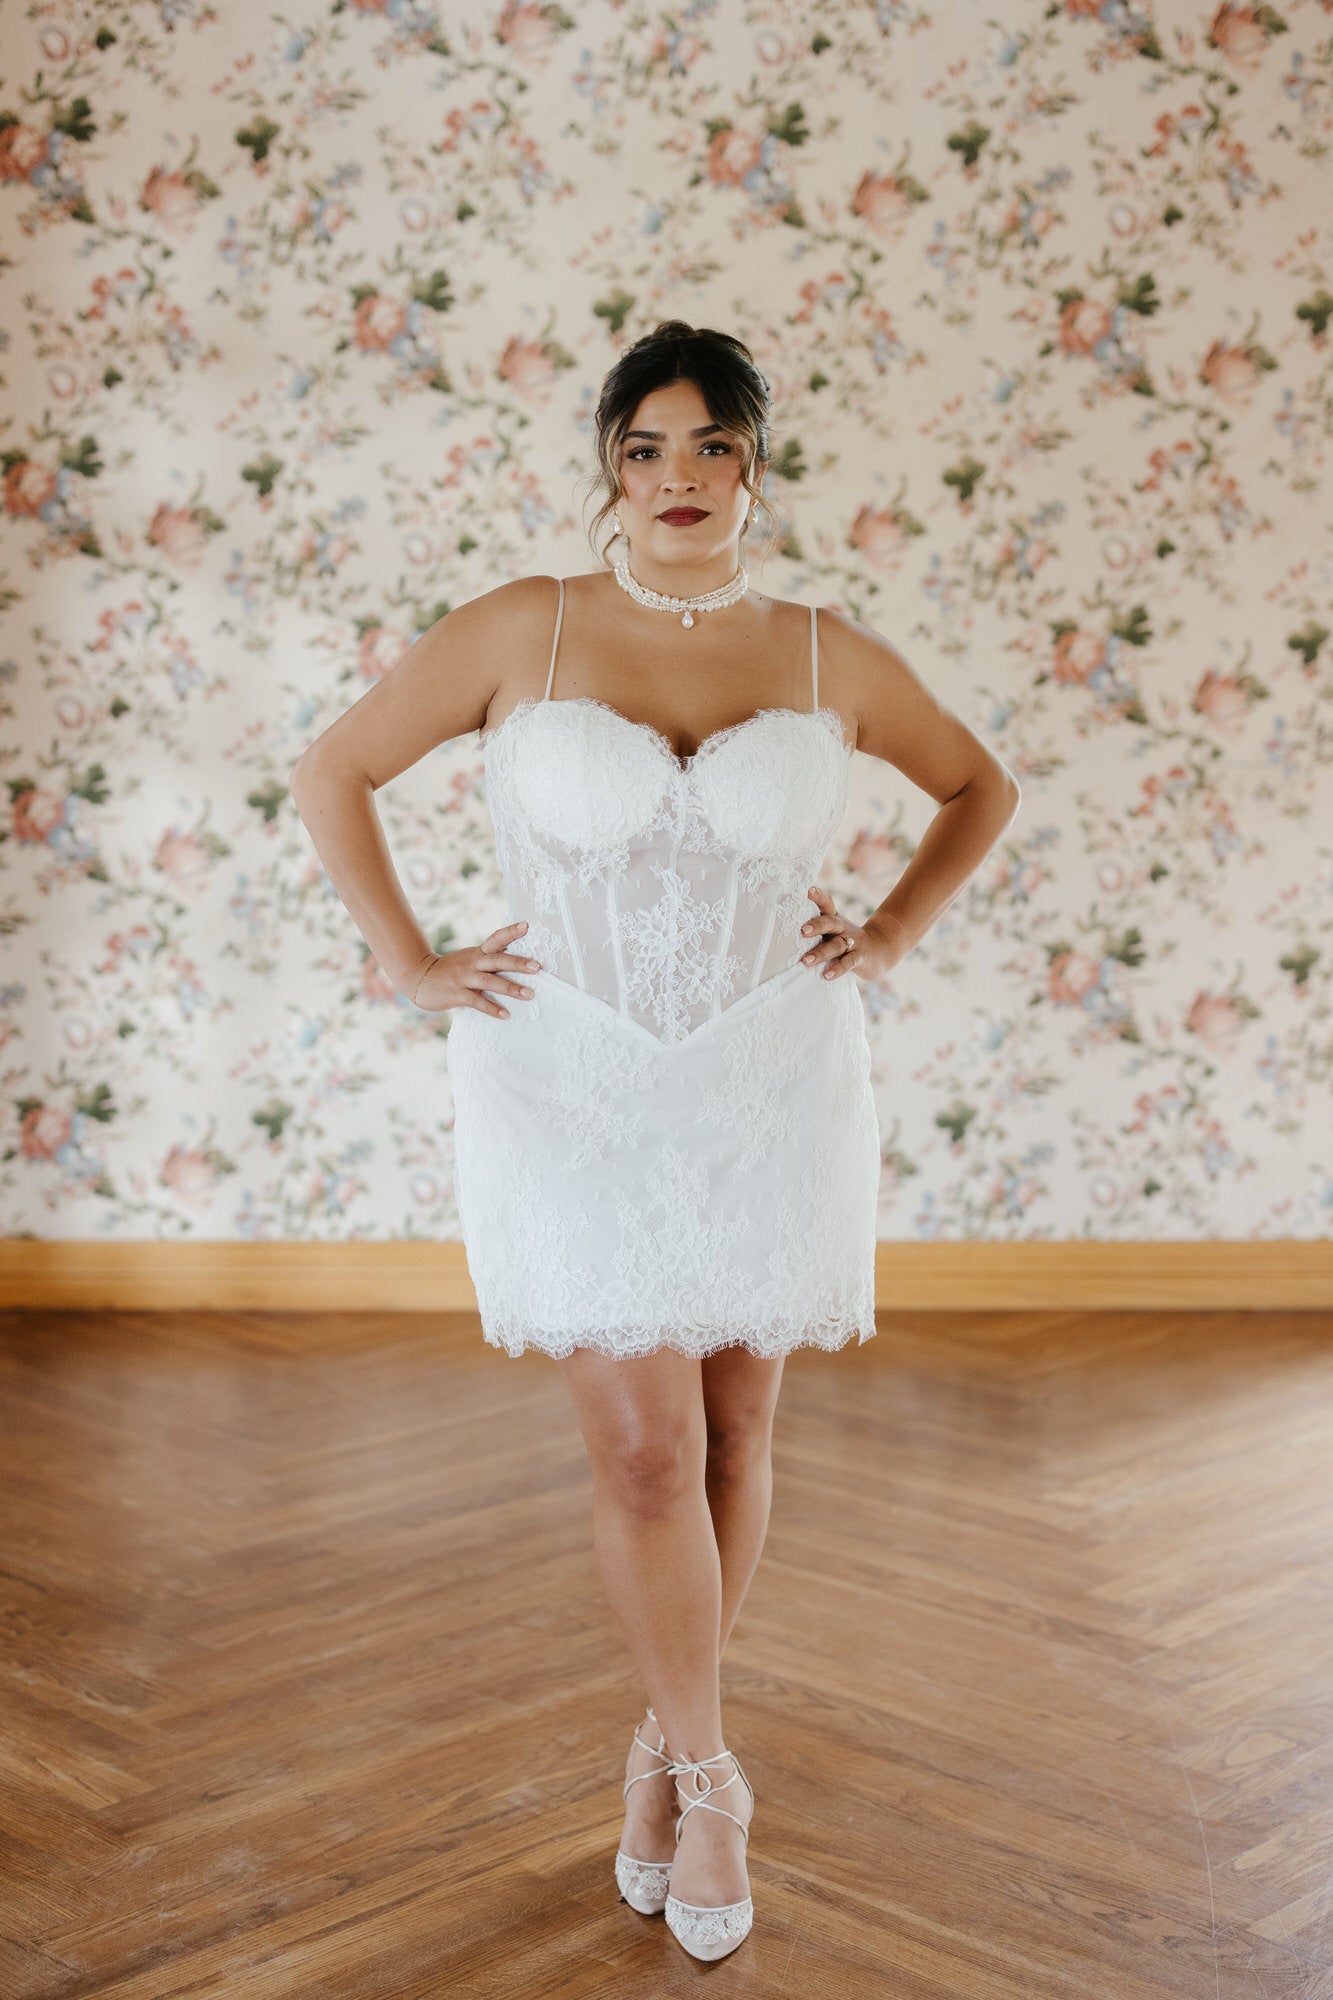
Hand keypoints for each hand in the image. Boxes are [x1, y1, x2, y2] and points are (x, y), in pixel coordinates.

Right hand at [410, 920, 541, 1018]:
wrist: (420, 978)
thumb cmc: (452, 971)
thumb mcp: (470, 960)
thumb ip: (489, 961)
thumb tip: (517, 962)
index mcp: (478, 953)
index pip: (496, 938)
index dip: (511, 931)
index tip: (526, 925)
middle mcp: (473, 963)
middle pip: (498, 960)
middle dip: (518, 963)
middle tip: (537, 966)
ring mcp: (465, 978)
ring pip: (490, 982)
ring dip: (511, 988)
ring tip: (529, 995)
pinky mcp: (458, 994)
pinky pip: (478, 1001)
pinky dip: (492, 1008)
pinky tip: (505, 1014)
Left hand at [799, 886, 903, 981]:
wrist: (879, 950)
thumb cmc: (845, 941)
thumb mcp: (833, 931)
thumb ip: (815, 930)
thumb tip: (782, 935)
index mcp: (834, 919)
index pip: (827, 904)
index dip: (819, 897)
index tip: (808, 891)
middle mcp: (843, 928)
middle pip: (830, 923)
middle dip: (816, 926)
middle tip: (802, 931)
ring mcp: (853, 942)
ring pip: (837, 945)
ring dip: (821, 953)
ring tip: (806, 961)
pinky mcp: (860, 957)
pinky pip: (848, 963)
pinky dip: (838, 969)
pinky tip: (827, 975)